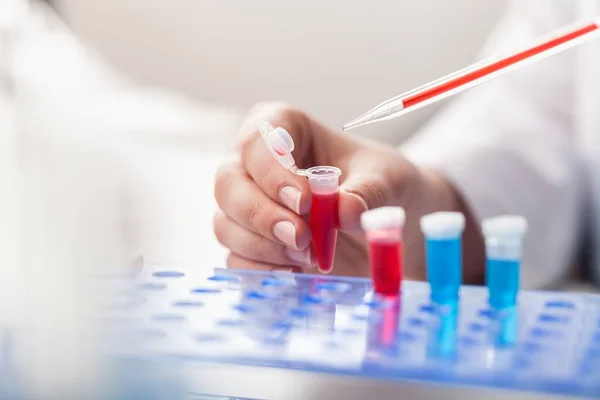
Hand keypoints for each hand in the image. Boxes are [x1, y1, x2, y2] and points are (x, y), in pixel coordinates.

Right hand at [213, 103, 478, 279]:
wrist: (386, 222)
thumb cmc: (380, 183)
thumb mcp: (388, 180)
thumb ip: (368, 193)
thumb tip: (345, 211)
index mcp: (283, 128)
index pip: (259, 140)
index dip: (273, 171)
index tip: (305, 201)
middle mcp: (254, 165)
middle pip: (228, 185)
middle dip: (262, 215)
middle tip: (302, 238)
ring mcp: (247, 206)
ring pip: (226, 224)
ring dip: (264, 246)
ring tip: (311, 256)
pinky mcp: (251, 244)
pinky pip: (237, 260)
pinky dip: (264, 270)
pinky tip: (297, 273)